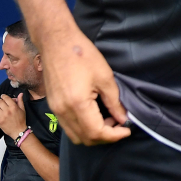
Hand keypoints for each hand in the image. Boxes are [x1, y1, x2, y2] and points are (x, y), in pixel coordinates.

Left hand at [0, 93, 26, 136]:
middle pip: (0, 102)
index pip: (6, 98)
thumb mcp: (23, 109)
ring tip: (0, 109)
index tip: (2, 96)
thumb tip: (20, 93)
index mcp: (13, 106)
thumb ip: (20, 101)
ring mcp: (2, 116)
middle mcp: (7, 110)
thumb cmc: (21, 119)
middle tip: (1, 102)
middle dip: (0, 101)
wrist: (18, 131)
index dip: (3, 96)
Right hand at [41, 27, 130, 144]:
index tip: (126, 130)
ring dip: (93, 133)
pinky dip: (82, 127)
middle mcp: (63, 112)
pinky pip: (68, 126)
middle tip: (119, 124)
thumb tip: (122, 118)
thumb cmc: (82, 55)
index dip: (114, 136)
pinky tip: (95, 115)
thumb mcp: (105, 77)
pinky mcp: (53, 105)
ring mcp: (56, 110)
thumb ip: (114, 101)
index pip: (96, 132)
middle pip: (85, 139)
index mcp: (77, 104)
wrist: (57, 42)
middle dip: (104, 137)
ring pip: (75, 135)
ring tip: (108, 119)